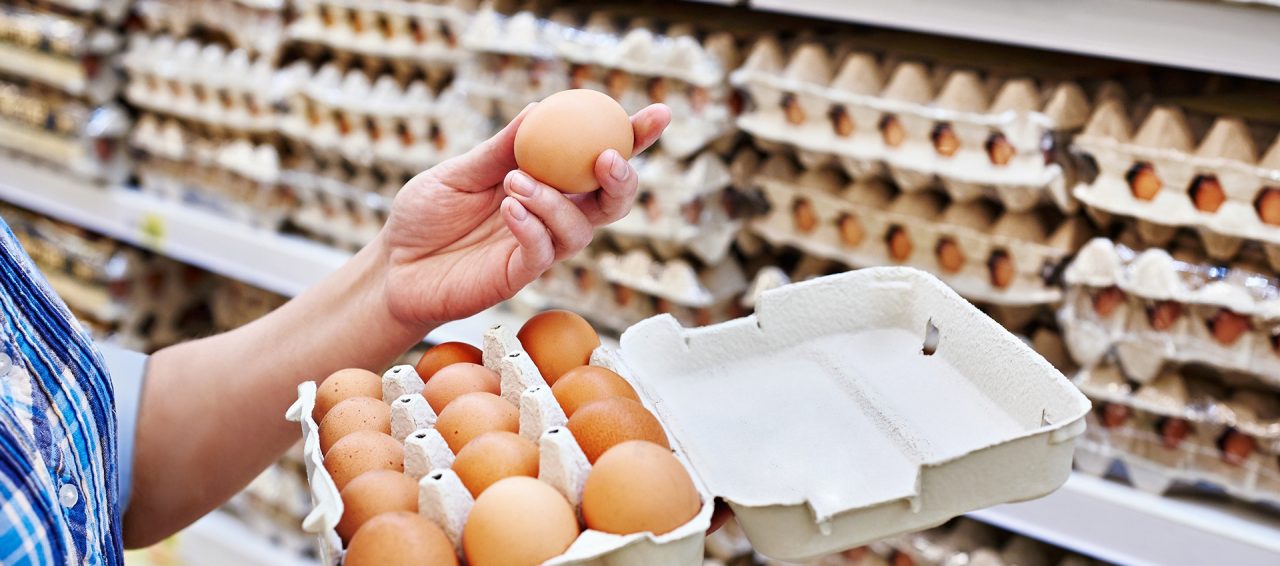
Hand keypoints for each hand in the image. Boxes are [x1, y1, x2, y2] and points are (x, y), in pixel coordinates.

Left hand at [379, 102, 670, 328]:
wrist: (392, 265)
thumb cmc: (426, 215)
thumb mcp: (460, 170)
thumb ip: (501, 148)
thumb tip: (540, 111)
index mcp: (545, 183)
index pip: (596, 160)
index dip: (633, 140)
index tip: (658, 116)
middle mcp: (551, 217)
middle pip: (610, 202)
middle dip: (622, 179)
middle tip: (607, 157)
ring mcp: (538, 248)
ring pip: (579, 229)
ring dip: (555, 200)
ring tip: (515, 182)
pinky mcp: (516, 276)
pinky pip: (542, 253)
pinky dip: (533, 226)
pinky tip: (510, 207)